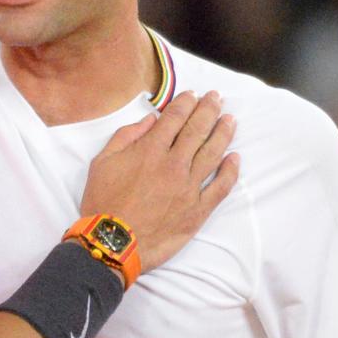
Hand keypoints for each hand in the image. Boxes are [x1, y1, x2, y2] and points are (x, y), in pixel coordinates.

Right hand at [80, 90, 237, 273]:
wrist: (113, 243)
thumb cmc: (103, 203)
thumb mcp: (102, 163)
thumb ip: (126, 136)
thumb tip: (150, 120)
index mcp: (150, 150)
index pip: (175, 118)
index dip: (186, 103)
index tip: (193, 95)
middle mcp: (174, 164)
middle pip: (198, 130)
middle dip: (209, 110)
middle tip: (217, 98)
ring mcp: (189, 187)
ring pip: (213, 153)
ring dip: (223, 133)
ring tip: (230, 120)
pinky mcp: (198, 210)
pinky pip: (221, 187)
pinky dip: (230, 171)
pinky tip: (235, 158)